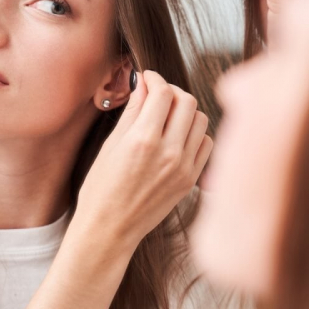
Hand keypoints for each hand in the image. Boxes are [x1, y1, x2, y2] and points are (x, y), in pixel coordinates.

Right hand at [76, 70, 212, 248]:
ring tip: (168, 116)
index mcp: (143, 140)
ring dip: (186, 111)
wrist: (110, 229)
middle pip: (187, 101)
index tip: (148, 78)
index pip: (163, 92)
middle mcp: (168, 152)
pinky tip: (179, 137)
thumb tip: (143, 85)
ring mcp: (184, 167)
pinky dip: (196, 133)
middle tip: (159, 95)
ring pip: (200, 119)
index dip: (155, 78)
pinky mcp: (191, 179)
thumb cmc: (101, 189)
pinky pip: (207, 143)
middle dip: (172, 91)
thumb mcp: (110, 145)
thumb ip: (132, 112)